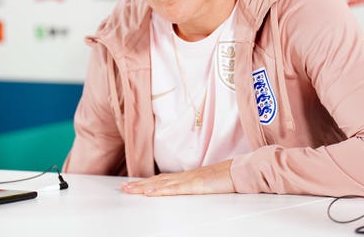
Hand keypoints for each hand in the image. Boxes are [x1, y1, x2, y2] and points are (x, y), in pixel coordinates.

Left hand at [120, 159, 234, 195]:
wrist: (240, 171)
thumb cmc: (228, 178)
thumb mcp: (210, 186)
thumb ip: (199, 188)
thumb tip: (192, 192)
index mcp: (188, 177)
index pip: (163, 180)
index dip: (147, 183)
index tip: (134, 184)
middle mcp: (185, 177)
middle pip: (158, 181)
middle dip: (140, 185)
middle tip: (123, 188)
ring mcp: (189, 180)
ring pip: (161, 184)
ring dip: (144, 187)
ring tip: (129, 190)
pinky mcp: (194, 185)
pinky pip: (174, 189)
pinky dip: (160, 190)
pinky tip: (150, 192)